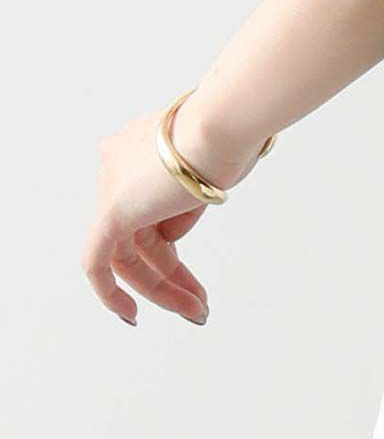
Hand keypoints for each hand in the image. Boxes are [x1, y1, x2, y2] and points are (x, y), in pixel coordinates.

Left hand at [82, 98, 265, 325]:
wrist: (224, 124)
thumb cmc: (229, 137)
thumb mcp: (208, 171)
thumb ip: (186, 201)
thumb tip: (171, 234)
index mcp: (140, 145)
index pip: (150, 204)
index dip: (170, 238)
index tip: (185, 262)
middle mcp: (119, 166)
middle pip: (141, 234)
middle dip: (170, 272)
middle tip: (197, 297)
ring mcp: (113, 187)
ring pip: (130, 253)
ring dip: (162, 286)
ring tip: (195, 307)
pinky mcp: (111, 212)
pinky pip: (98, 262)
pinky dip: (111, 292)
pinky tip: (130, 314)